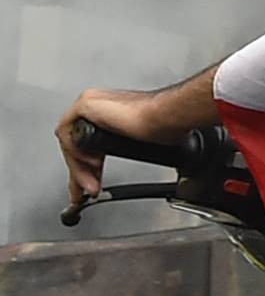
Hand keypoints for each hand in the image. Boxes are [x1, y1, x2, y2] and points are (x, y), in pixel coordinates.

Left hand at [55, 87, 166, 208]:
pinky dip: (76, 152)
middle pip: (75, 143)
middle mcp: (97, 105)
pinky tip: (91, 164)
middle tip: (82, 192)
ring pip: (71, 142)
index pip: (86, 142)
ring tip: (90, 185)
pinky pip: (68, 134)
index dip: (86, 166)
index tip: (90, 182)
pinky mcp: (85, 105)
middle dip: (79, 171)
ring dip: (78, 168)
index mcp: (108, 111)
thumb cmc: (162, 124)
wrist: (164, 116)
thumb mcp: (137, 140)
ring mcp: (90, 104)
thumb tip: (135, 157)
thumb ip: (125, 145)